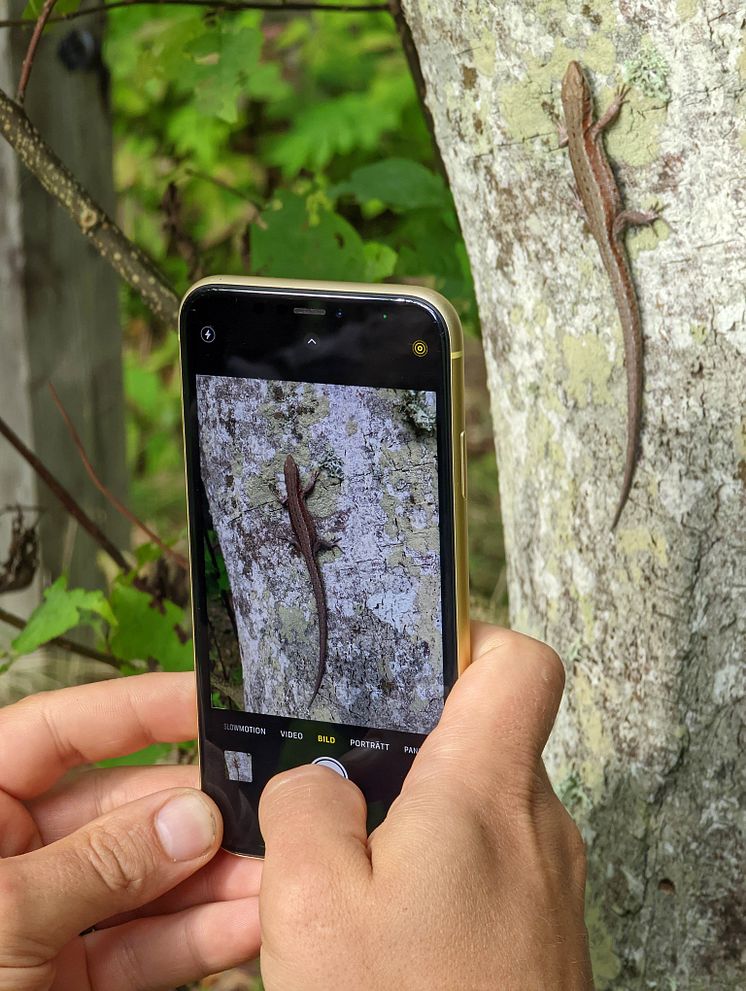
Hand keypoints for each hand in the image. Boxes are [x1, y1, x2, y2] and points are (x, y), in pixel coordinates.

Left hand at [0, 672, 260, 990]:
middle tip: (263, 808)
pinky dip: (199, 938)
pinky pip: (144, 946)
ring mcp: (47, 920)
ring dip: (213, 879)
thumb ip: (101, 864)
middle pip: (120, 808)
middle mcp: (13, 856)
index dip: (136, 708)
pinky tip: (248, 921)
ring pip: (144, 882)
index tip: (208, 701)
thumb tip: (190, 817)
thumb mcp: (4, 919)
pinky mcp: (73, 979)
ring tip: (274, 873)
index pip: (61, 732)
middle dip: (194, 814)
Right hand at [259, 624, 591, 989]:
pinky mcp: (544, 933)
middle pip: (483, 737)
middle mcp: (537, 828)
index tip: (409, 659)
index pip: (518, 664)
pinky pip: (493, 866)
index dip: (467, 640)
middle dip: (413, 749)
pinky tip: (395, 921)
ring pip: (482, 807)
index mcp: (488, 793)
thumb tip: (316, 781)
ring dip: (423, 821)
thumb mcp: (314, 905)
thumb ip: (303, 810)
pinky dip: (444, 873)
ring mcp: (549, 884)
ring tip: (364, 868)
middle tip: (350, 786)